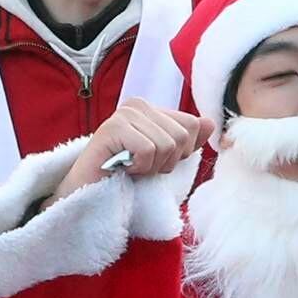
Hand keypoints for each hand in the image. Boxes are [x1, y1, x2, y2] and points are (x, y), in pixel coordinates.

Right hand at [55, 99, 207, 199]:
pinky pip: (148, 150)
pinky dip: (138, 167)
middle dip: (166, 161)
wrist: (87, 192)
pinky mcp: (112, 128)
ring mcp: (123, 114)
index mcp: (152, 108)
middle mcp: (138, 104)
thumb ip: (186, 140)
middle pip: (182, 136)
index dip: (181, 152)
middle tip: (140, 166)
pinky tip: (121, 167)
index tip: (154, 160)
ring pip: (167, 144)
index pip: (192, 125)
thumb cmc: (125, 176)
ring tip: (130, 167)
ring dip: (150, 166)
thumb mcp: (163, 158)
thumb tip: (210, 122)